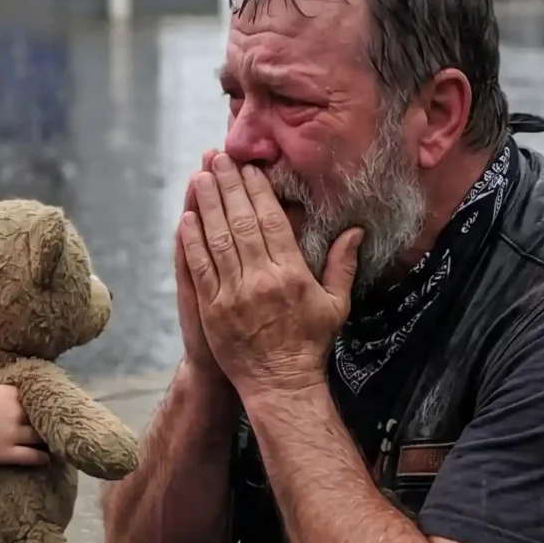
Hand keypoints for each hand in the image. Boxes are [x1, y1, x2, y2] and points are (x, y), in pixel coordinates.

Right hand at [0, 357, 48, 466]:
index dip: (31, 396)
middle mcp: (15, 413)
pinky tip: (47, 457)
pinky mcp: (8, 453)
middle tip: (46, 419)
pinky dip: (41, 457)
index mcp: (7, 393)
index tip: (35, 399)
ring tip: (50, 437)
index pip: (29, 392)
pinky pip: (31, 456)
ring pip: (38, 435)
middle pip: (37, 414)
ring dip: (45, 435)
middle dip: (41, 416)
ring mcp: (13, 434)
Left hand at [179, 155, 361, 396]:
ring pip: (217, 239)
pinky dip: (192, 241)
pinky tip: (187, 218)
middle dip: (228, 186)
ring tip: (201, 176)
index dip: (257, 190)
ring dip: (207, 204)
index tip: (249, 166)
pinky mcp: (212, 309)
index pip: (270, 221)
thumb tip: (355, 231)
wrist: (280, 384)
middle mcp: (260, 279)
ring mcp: (233, 294)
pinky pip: (200, 268)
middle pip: (240, 222)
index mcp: (291, 274)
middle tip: (218, 158)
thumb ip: (342, 265)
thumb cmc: (310, 345)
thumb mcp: (335, 305)